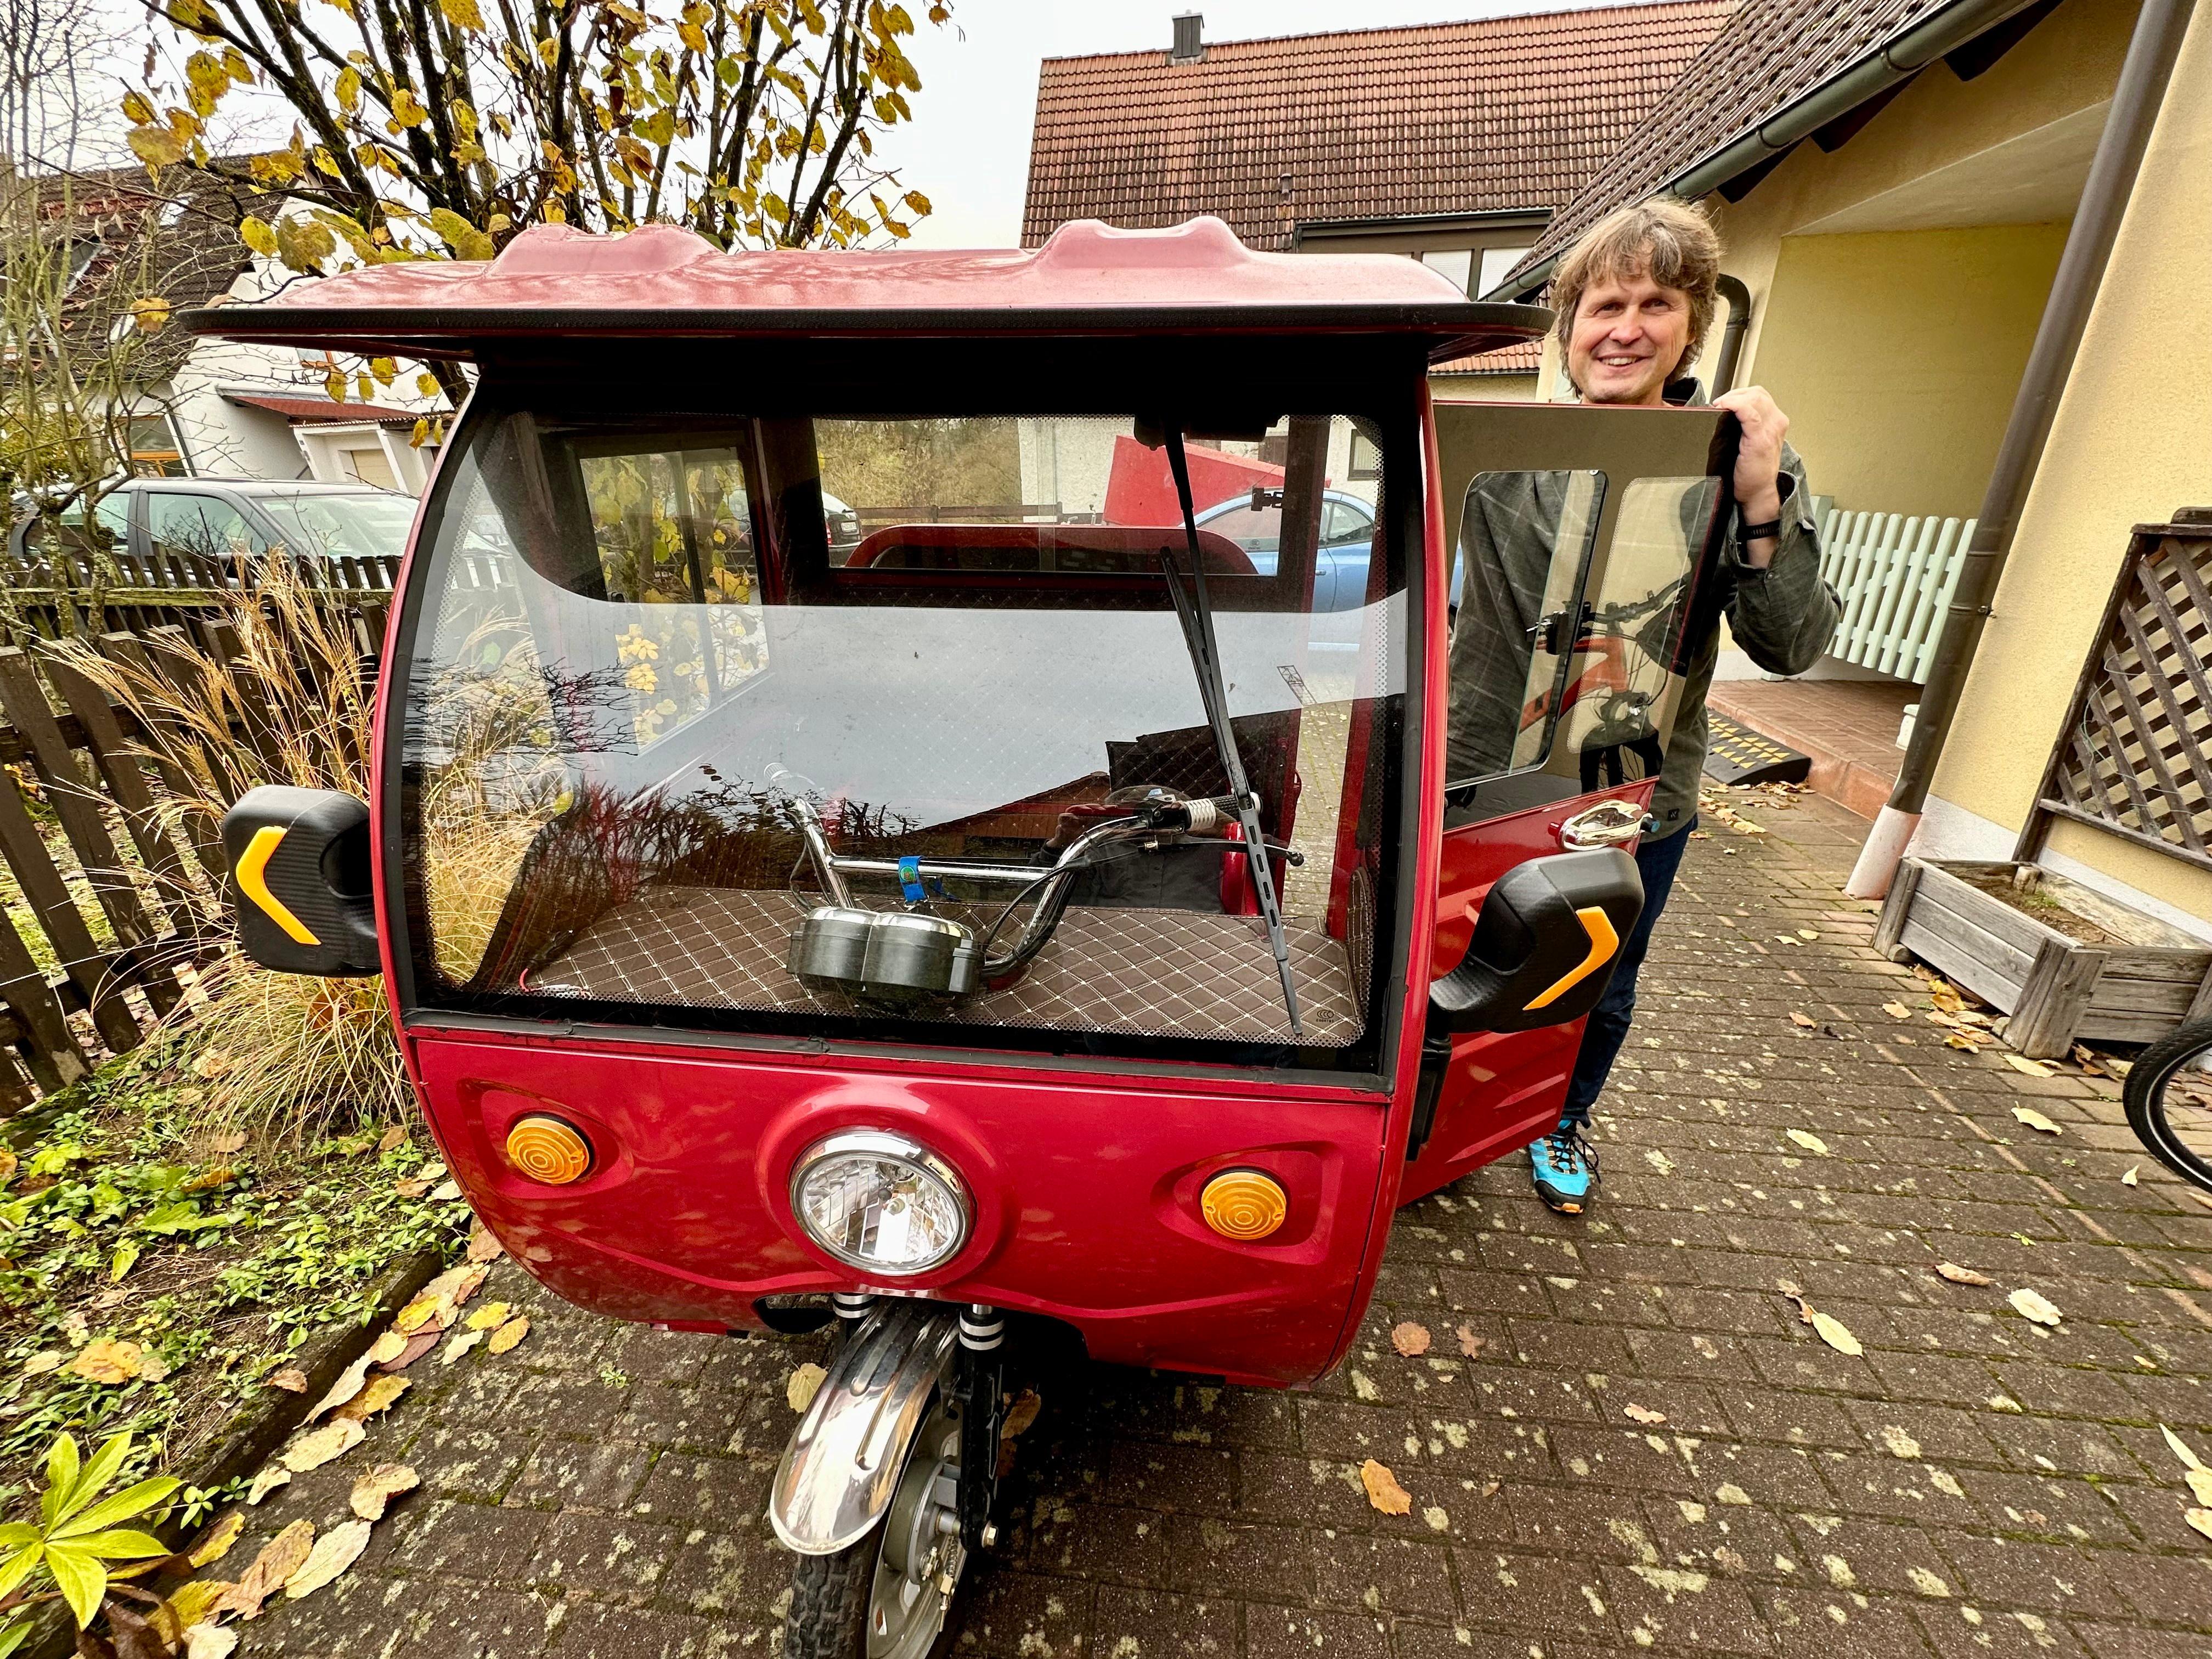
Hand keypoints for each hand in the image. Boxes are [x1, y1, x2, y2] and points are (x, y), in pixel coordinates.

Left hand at [1712, 385, 1787, 524]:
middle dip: (1735, 394)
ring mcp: (1771, 430)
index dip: (1739, 394)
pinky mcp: (1761, 439)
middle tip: (1719, 404)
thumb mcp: (1750, 443)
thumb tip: (1722, 414)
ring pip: (1754, 398)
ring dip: (1733, 398)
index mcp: (1775, 422)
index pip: (1759, 395)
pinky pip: (1748, 412)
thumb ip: (1744, 426)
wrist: (1758, 493)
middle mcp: (1777, 423)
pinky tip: (1723, 408)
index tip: (1723, 402)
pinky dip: (1734, 405)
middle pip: (1757, 393)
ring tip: (1719, 406)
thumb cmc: (1751, 473)